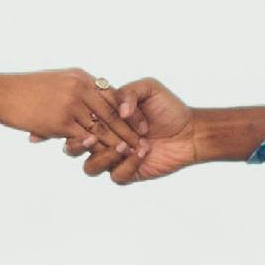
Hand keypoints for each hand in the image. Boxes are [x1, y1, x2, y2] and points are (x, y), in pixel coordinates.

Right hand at [0, 67, 132, 150]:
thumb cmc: (23, 90)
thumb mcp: (55, 81)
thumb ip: (73, 89)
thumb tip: (87, 101)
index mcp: (80, 77)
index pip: (111, 94)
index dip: (126, 110)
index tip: (139, 122)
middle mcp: (79, 87)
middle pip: (112, 110)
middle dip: (129, 127)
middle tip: (144, 140)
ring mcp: (71, 104)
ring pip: (102, 126)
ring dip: (119, 140)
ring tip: (133, 152)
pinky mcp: (61, 121)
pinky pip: (85, 136)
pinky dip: (100, 147)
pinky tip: (110, 156)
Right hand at [82, 78, 219, 183]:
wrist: (189, 130)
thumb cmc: (167, 108)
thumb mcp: (149, 89)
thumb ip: (129, 92)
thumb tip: (120, 112)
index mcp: (102, 119)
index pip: (78, 123)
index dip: (75, 123)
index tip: (85, 118)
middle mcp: (104, 140)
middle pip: (74, 148)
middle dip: (79, 143)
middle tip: (92, 138)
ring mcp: (114, 159)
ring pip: (90, 167)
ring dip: (103, 157)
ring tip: (122, 146)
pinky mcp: (128, 173)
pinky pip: (116, 176)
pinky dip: (127, 164)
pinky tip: (142, 152)